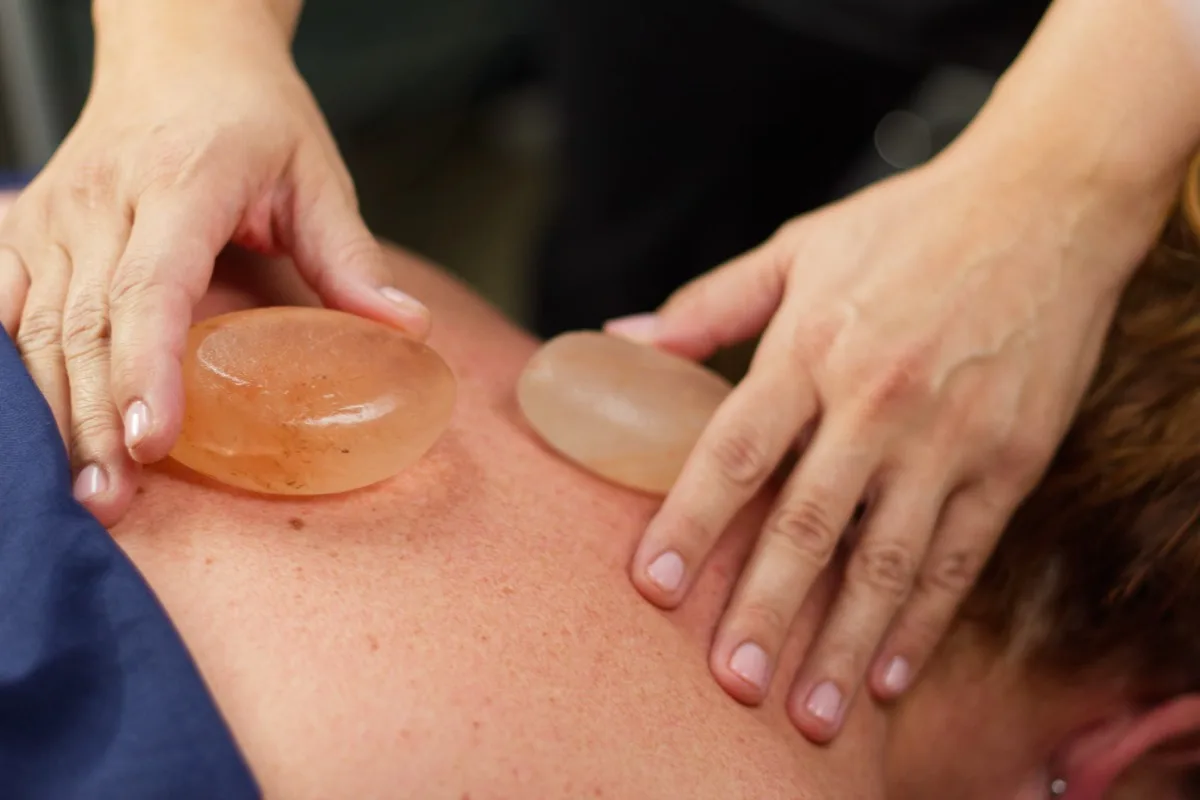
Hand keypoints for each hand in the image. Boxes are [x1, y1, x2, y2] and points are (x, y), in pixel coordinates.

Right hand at [0, 18, 428, 525]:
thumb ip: (351, 255)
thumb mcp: (317, 174)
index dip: (148, 366)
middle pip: (85, 323)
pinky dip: (8, 369)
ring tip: (79, 491)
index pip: (152, 286)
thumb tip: (410, 330)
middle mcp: (102, 200)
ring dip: (52, 413)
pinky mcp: (25, 226)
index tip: (153, 440)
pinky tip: (26, 430)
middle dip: (92, 419)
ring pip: (33, 325)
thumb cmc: (254, 117)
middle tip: (111, 501)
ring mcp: (53, 213)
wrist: (180, 52)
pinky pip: (0, 305)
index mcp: (182, 184)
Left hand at [609, 144, 1162, 740]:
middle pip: (807, 524)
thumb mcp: (797, 247)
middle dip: (764, 610)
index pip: (734, 451)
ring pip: (887, 560)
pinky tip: (891, 671)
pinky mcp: (1010, 460)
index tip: (652, 586)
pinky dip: (924, 621)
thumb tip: (621, 338)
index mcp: (810, 347)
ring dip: (846, 642)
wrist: (1045, 201)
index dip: (690, 523)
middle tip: (731, 683)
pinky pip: (960, 555)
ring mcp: (949, 437)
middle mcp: (876, 401)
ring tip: (814, 712)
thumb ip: (707, 304)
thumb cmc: (908, 224)